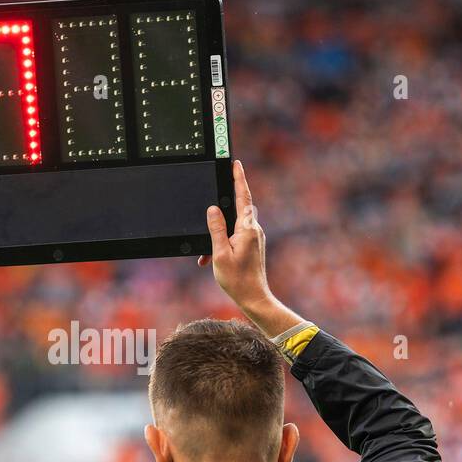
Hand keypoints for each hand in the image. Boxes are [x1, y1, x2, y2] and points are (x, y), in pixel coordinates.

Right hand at [202, 161, 302, 336]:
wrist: (254, 298)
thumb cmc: (237, 279)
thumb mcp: (219, 253)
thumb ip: (216, 229)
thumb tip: (213, 209)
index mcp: (247, 229)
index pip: (243, 197)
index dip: (238, 179)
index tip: (235, 163)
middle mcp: (254, 230)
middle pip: (238, 210)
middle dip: (222, 210)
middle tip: (211, 210)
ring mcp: (255, 239)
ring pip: (234, 226)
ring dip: (219, 236)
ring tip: (206, 255)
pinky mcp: (253, 247)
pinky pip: (236, 237)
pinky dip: (223, 244)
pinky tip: (211, 259)